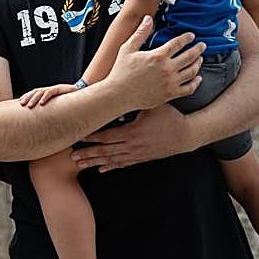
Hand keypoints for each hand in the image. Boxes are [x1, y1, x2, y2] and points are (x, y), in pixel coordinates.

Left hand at [19, 82, 78, 108]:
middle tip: (21, 104)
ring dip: (34, 98)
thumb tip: (42, 119)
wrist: (82, 93)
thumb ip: (51, 108)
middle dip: (27, 97)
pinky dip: (45, 97)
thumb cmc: (70, 101)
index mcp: (47, 93)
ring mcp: (54, 88)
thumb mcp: (58, 104)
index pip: (34, 93)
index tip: (20, 102)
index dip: (27, 96)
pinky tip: (41, 103)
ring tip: (29, 105)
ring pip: (41, 92)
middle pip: (35, 92)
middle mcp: (49, 90)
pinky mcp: (60, 89)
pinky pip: (51, 92)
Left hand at [71, 103, 190, 170]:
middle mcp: (132, 146)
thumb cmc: (169, 117)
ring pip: (112, 160)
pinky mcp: (142, 158)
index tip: (78, 138)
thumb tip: (121, 90)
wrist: (187, 135)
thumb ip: (136, 101)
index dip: (91, 138)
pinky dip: (111, 167)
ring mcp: (137, 154)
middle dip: (87, 153)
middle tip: (71, 156)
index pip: (106, 137)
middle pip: (105, 151)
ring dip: (95, 162)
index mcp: (132, 132)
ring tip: (80, 164)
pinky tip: (101, 169)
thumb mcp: (153, 105)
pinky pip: (123, 164)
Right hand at [103, 16, 203, 110]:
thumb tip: (148, 19)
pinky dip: (196, 82)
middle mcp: (167, 68)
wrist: (118, 94)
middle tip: (202, 45)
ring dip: (198, 63)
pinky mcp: (170, 93)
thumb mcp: (127, 49)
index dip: (187, 38)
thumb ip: (140, 33)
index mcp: (158, 56)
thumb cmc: (120, 72)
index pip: (178, 43)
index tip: (191, 36)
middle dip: (198, 49)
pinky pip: (190, 88)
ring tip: (199, 59)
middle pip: (190, 56)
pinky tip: (197, 78)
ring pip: (192, 71)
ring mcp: (170, 82)